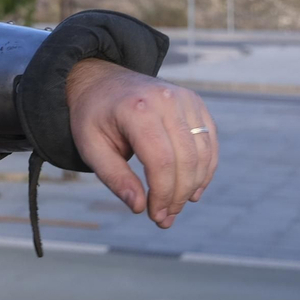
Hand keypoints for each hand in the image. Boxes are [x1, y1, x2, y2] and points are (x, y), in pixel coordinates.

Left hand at [66, 58, 218, 228]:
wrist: (102, 81)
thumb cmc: (93, 117)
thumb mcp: (90, 146)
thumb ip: (114, 177)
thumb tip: (139, 207)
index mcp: (137, 109)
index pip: (161, 161)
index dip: (162, 193)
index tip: (154, 216)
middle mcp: (166, 100)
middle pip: (186, 159)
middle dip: (178, 195)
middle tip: (164, 218)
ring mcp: (185, 99)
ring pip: (202, 153)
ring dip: (193, 186)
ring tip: (175, 207)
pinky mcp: (196, 103)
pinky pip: (209, 142)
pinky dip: (204, 169)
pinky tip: (192, 190)